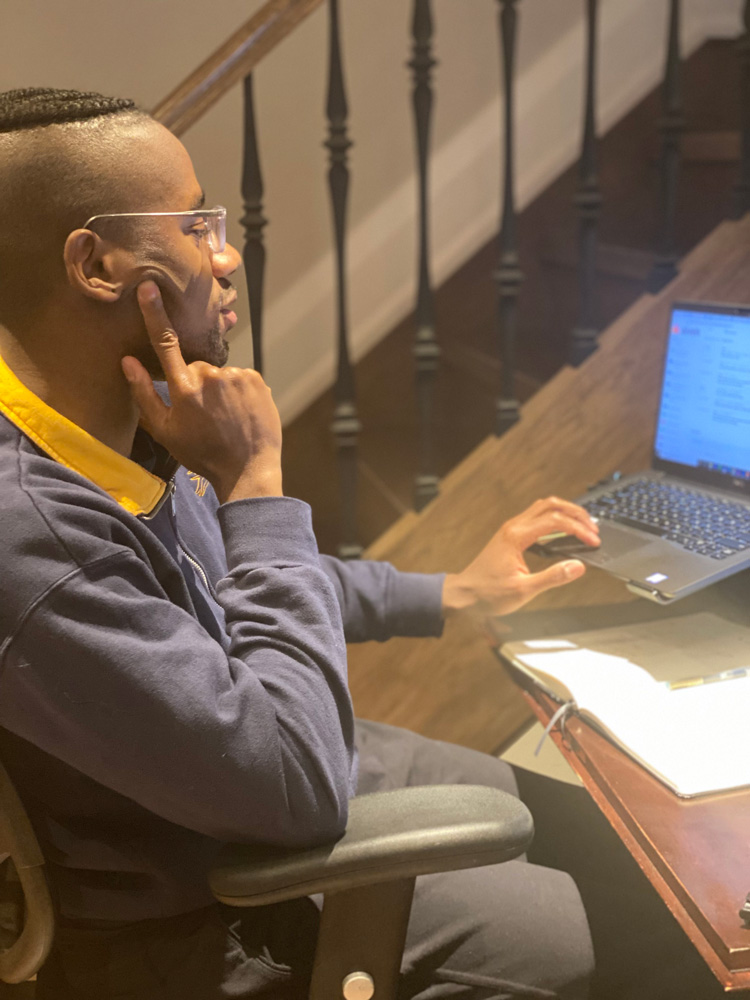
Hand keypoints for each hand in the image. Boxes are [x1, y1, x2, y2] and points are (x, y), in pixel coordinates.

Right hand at [120, 281, 282, 502]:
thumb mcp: (165, 430)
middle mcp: (210, 375)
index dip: (155, 313)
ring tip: (225, 417)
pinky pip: (240, 378)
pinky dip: (239, 392)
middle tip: (204, 414)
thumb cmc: (201, 453)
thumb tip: (127, 361)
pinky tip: (240, 413)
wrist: (248, 469)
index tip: (150, 287)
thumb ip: (143, 394)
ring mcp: (236, 376)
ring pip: (220, 374)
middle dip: (196, 383)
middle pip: (196, 367)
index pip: (165, 342)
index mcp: (184, 387)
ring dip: (219, 389)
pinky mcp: (256, 379)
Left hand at [441, 496, 599, 618]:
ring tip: (584, 525)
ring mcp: (511, 529)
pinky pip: (536, 517)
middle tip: (593, 527)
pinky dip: (555, 518)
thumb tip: (578, 567)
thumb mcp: (523, 591)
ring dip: (565, 512)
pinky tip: (564, 531)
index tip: (593, 540)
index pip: (555, 521)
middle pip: (550, 505)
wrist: (464, 594)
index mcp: (516, 537)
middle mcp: (513, 527)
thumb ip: (552, 578)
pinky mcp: (511, 535)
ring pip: (543, 507)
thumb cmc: (488, 594)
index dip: (578, 528)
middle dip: (575, 512)